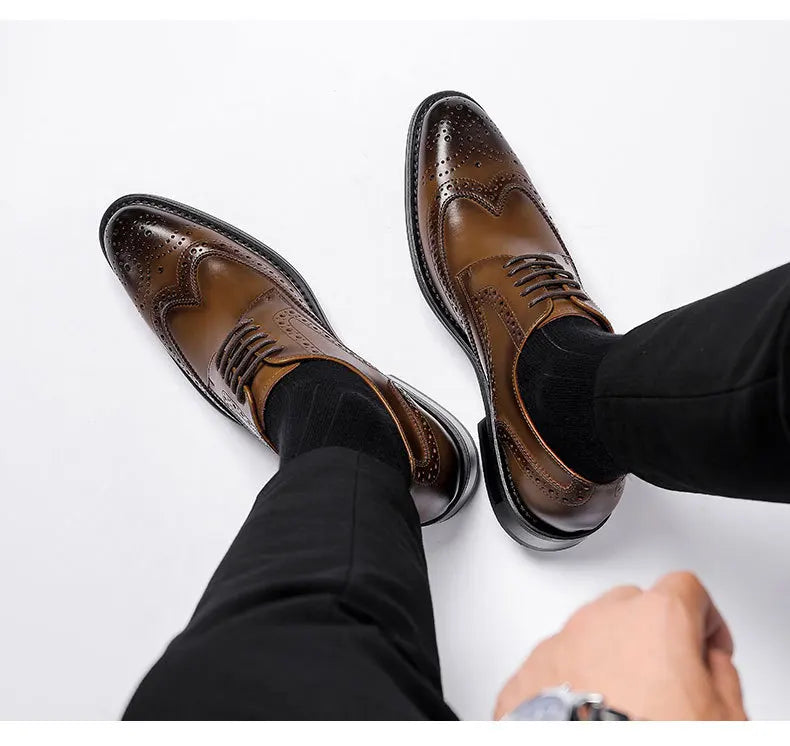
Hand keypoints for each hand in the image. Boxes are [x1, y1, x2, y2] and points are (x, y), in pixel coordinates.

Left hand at [494, 571, 745, 719]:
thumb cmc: (655, 737)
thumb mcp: (725, 716)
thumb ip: (721, 673)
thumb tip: (710, 664)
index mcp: (656, 618)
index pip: (686, 589)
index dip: (703, 618)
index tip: (707, 644)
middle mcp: (602, 618)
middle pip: (633, 605)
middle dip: (651, 634)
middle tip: (668, 679)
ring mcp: (560, 641)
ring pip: (590, 633)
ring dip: (607, 655)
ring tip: (624, 703)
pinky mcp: (529, 670)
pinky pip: (557, 663)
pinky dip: (571, 679)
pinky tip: (587, 711)